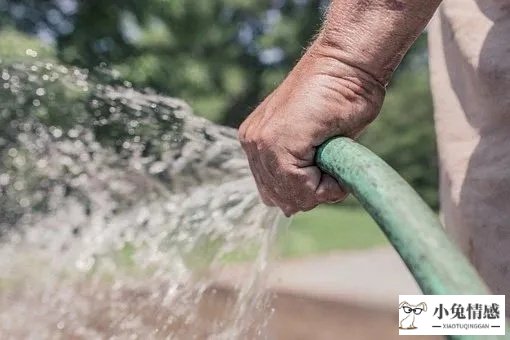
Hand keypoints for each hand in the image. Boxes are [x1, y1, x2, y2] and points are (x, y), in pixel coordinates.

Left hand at [238, 41, 384, 215]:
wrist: (347, 64)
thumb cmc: (340, 97)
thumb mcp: (316, 142)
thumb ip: (300, 168)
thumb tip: (290, 208)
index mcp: (257, 142)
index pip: (274, 192)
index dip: (306, 192)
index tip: (327, 169)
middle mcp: (253, 143)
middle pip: (280, 199)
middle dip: (311, 194)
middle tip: (332, 166)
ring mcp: (261, 142)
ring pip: (290, 197)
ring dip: (320, 189)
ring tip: (334, 160)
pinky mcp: (276, 142)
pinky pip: (301, 187)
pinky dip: (326, 185)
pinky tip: (335, 159)